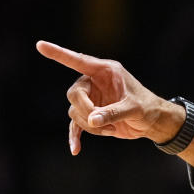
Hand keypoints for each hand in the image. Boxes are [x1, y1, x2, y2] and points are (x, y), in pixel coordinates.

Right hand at [37, 40, 174, 154]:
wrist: (153, 122)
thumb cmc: (147, 108)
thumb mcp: (134, 109)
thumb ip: (114, 113)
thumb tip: (93, 120)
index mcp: (106, 71)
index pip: (78, 60)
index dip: (59, 53)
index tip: (40, 45)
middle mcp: (95, 82)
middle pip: (74, 93)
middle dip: (85, 109)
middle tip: (101, 121)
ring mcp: (91, 99)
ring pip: (75, 111)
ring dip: (91, 124)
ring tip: (112, 128)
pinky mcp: (91, 115)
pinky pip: (76, 125)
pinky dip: (76, 136)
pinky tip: (75, 149)